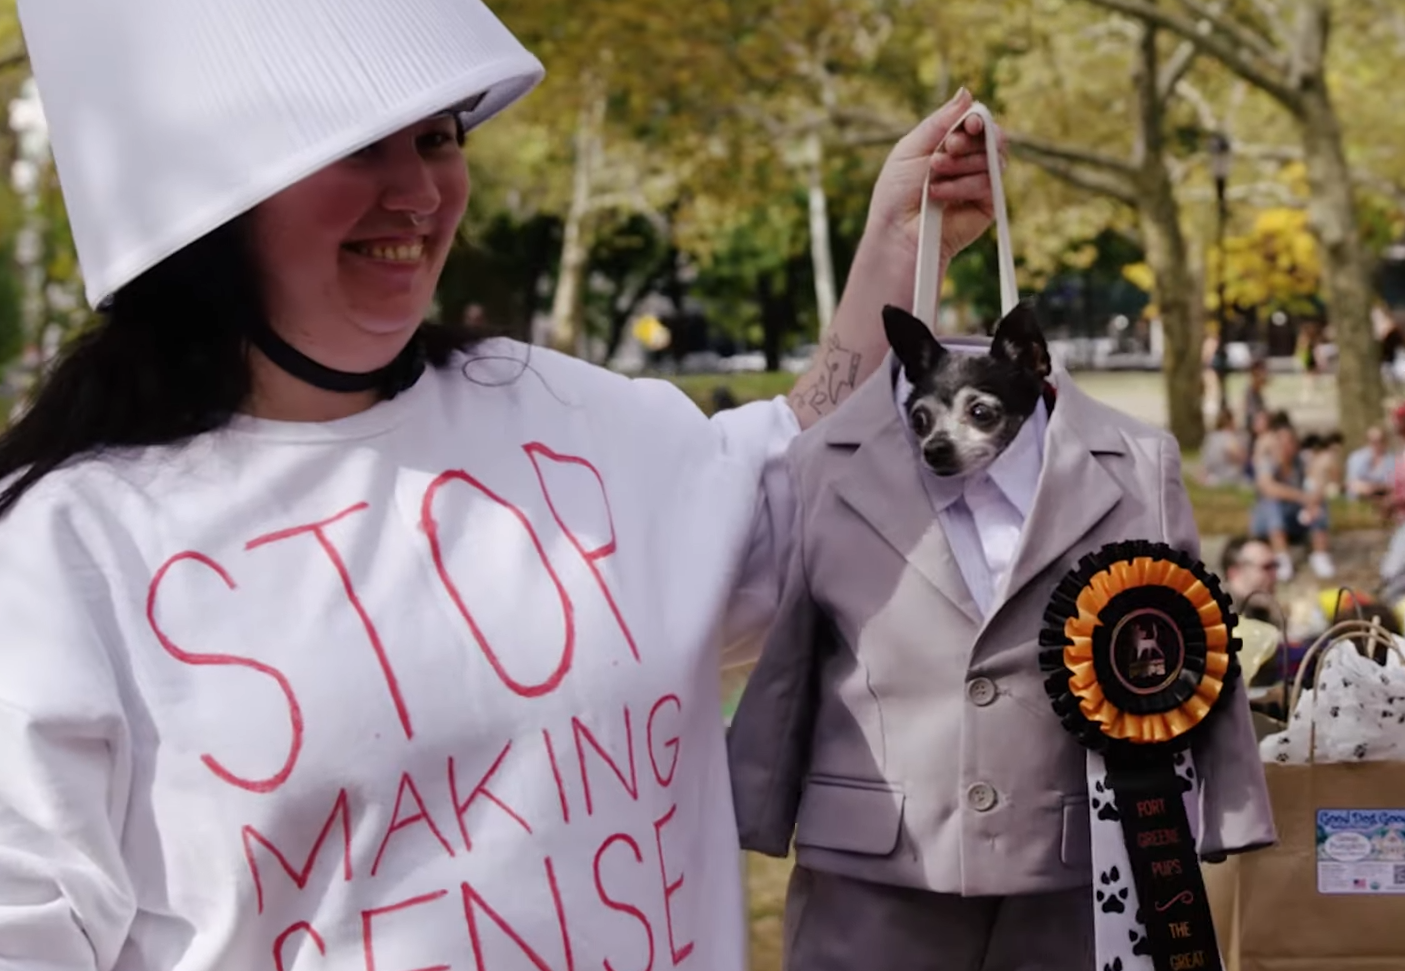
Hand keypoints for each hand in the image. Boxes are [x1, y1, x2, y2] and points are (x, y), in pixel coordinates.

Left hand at [865, 87, 1007, 268]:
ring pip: (993, 158)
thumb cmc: (897, 192)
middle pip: (992, 136)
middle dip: (968, 140)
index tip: (970, 123)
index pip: (977, 121)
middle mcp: (969, 160)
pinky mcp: (988, 204)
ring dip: (961, 164)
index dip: (978, 118)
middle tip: (946, 149)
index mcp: (950, 144)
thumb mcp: (912, 148)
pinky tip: (940, 195)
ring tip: (934, 176)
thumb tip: (967, 92)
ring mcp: (980, 182)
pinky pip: (990, 183)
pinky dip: (963, 186)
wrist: (898, 232)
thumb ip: (940, 121)